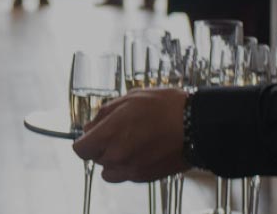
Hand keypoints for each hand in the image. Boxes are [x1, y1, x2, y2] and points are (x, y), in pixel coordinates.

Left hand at [72, 88, 188, 183]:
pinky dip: (129, 165)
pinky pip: (126, 175)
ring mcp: (131, 169)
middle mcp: (117, 156)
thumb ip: (104, 114)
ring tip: (130, 142)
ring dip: (113, 159)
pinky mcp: (145, 177)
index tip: (92, 134)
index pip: (80, 149)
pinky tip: (143, 149)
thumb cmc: (165, 107)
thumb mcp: (129, 98)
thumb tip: (90, 126)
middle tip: (119, 131)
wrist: (196, 125)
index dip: (85, 140)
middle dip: (102, 146)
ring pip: (109, 171)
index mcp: (109, 135)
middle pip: (95, 159)